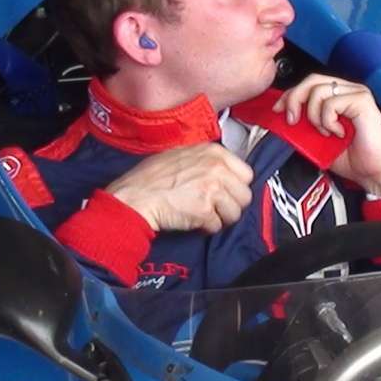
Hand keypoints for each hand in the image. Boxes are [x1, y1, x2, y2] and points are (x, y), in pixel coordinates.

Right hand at [105, 143, 253, 233]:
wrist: (135, 197)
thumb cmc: (150, 177)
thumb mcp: (180, 155)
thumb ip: (205, 160)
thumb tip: (223, 172)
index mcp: (214, 152)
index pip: (246, 174)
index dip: (235, 187)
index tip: (224, 193)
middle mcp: (217, 168)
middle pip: (244, 195)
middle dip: (231, 205)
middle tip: (213, 207)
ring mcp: (212, 189)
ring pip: (235, 213)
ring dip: (220, 218)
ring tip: (202, 214)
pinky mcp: (205, 211)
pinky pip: (217, 226)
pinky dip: (206, 227)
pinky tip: (192, 220)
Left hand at [272, 74, 380, 196]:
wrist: (374, 173)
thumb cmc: (352, 158)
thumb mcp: (317, 138)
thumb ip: (304, 123)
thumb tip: (282, 116)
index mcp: (339, 96)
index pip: (309, 84)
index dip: (290, 94)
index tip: (278, 110)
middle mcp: (348, 90)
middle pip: (311, 80)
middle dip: (294, 99)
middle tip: (292, 120)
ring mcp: (356, 93)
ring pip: (318, 91)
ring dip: (315, 116)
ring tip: (326, 132)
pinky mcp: (362, 100)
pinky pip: (331, 103)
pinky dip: (328, 121)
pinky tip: (338, 132)